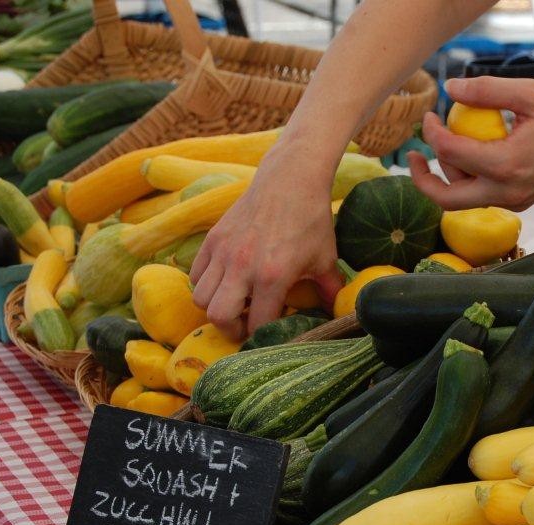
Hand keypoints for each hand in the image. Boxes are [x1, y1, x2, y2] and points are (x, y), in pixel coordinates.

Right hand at [189, 152, 341, 338]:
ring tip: (236, 301)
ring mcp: (223, 252)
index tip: (269, 333)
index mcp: (273, 276)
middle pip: (218, 316)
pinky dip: (206, 284)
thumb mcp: (326, 259)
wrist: (290, 179)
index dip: (262, 336)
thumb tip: (338, 313)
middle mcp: (242, 266)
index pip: (257, 324)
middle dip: (231, 328)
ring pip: (201, 298)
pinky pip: (195, 274)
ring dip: (216, 306)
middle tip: (246, 323)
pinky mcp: (213, 238)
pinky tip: (226, 280)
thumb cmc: (311, 220)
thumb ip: (331, 291)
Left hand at [409, 76, 533, 210]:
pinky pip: (481, 196)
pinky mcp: (518, 203)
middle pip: (445, 198)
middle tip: (414, 155)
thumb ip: (488, 90)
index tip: (430, 114)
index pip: (450, 152)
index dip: (431, 132)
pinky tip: (473, 154)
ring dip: (447, 175)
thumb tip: (450, 89)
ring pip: (462, 200)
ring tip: (449, 145)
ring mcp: (512, 201)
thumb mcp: (531, 93)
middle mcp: (505, 191)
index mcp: (505, 165)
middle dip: (421, 179)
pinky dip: (469, 179)